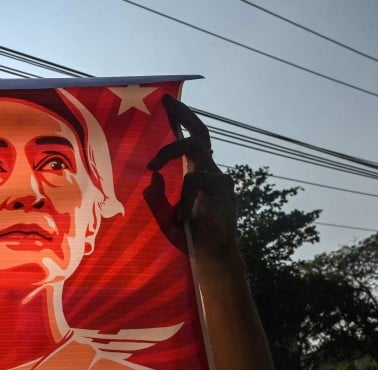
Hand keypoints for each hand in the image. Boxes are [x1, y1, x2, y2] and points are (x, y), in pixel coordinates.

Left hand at [145, 96, 237, 258]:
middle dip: (184, 114)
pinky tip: (181, 217)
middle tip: (167, 102)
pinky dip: (185, 195)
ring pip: (196, 149)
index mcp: (195, 173)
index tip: (165, 103)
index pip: (190, 139)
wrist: (211, 258)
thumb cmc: (189, 237)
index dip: (180, 120)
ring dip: (169, 153)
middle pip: (200, 132)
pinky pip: (197, 179)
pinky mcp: (225, 190)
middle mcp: (209, 170)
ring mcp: (219, 178)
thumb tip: (152, 178)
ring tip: (151, 166)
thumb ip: (158, 197)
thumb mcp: (165, 215)